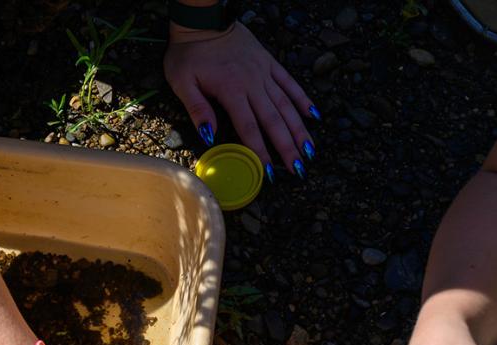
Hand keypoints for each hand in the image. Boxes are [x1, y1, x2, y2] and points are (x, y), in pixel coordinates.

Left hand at [164, 22, 315, 172]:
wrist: (203, 21)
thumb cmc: (188, 53)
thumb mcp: (182, 82)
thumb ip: (197, 109)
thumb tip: (209, 136)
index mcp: (231, 90)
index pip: (249, 127)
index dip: (260, 151)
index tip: (270, 172)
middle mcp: (253, 83)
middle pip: (274, 120)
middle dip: (287, 146)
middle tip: (298, 168)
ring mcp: (264, 72)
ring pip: (286, 104)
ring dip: (299, 128)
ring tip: (310, 149)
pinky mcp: (269, 62)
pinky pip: (289, 82)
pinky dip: (302, 98)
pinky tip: (313, 114)